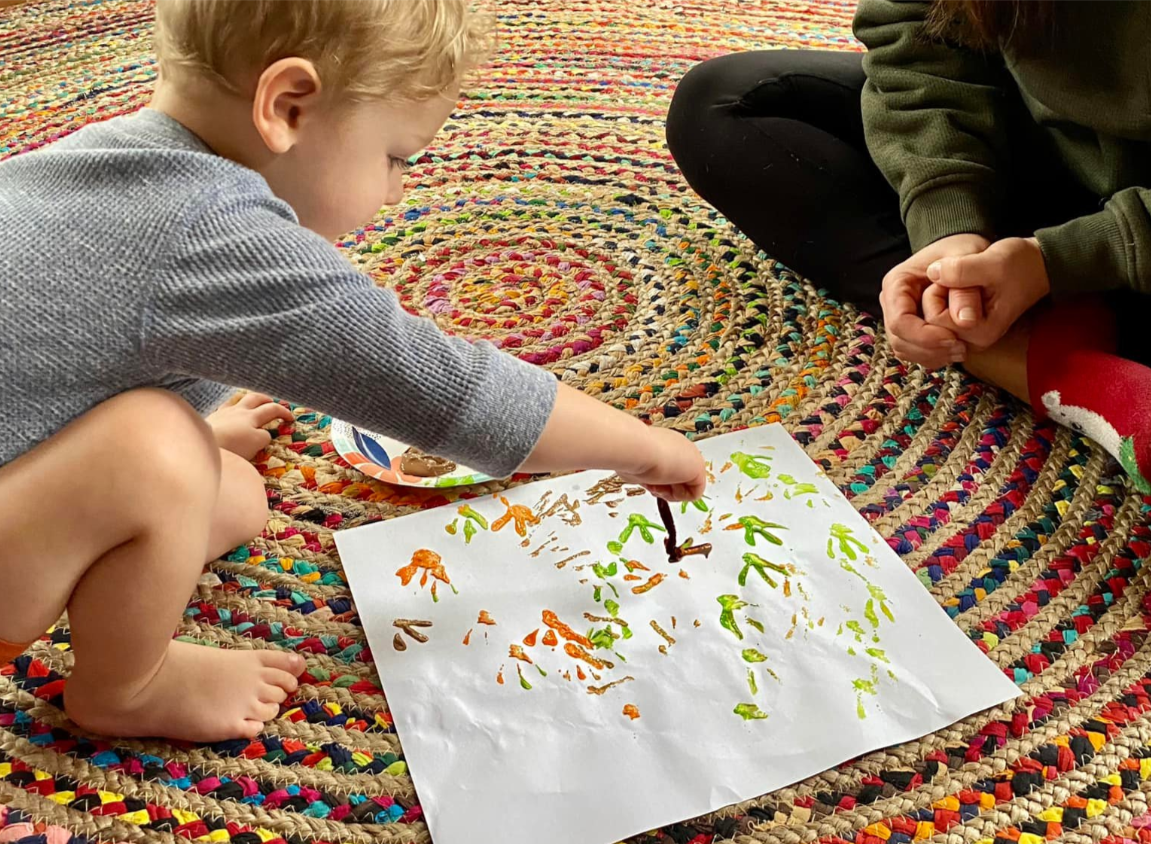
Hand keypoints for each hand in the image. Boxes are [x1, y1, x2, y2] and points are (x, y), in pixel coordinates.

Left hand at [207, 392, 293, 459]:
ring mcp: (223, 412)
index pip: (272, 409)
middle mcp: (238, 410)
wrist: (202, 446)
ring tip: (252, 400)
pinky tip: (230, 409)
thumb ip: (263, 436)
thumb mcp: (256, 444)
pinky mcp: (211, 418)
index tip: (291, 418)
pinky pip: (223, 406)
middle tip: (273, 403)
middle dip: (266, 399)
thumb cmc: (232, 446)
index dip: (284, 412)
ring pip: (238, 399)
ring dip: (248, 398)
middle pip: (255, 398)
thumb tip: (264, 433)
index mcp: (252, 416)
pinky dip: (231, 405)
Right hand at [520, 383, 706, 500]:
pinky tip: (660, 485)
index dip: (649, 476)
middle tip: (644, 481)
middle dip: (659, 484)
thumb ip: (582, 439)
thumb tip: (546, 427)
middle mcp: (679, 447)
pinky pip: (692, 495)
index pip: (660, 466)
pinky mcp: (697, 473)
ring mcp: (690, 459)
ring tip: (650, 481)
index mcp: (660, 440)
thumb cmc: (613, 443)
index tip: (636, 476)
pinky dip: (675, 496)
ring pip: (681, 488)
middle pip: (673, 478)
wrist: (627, 445)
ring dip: (665, 490)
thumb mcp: (600, 443)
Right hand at [880, 233, 989, 368]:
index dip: (925, 336)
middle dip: (930, 349)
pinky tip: (955, 350)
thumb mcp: (968, 256)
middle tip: (962, 349)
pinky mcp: (909, 329)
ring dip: (933, 355)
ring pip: (905, 350)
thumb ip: (965, 281)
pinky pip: (915, 352)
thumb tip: (964, 319)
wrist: (961, 251)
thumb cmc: (964, 250)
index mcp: (897, 283)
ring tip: (962, 350)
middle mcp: (892, 303)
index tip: (955, 338)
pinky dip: (934, 356)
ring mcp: (898, 317)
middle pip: (899, 340)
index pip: (899, 321)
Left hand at [924, 237, 1049, 349]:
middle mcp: (972, 342)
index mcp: (980, 333)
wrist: (1037, 266)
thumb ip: (962, 270)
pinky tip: (956, 289)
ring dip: (938, 298)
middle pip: (929, 324)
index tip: (961, 275)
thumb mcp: (993, 262)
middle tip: (962, 279)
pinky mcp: (964, 331)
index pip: (934, 318)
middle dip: (937, 295)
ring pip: (930, 323)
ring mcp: (968, 338)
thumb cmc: (1020, 264)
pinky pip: (936, 322)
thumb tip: (931, 273)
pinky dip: (939, 303)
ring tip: (963, 284)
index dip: (939, 290)